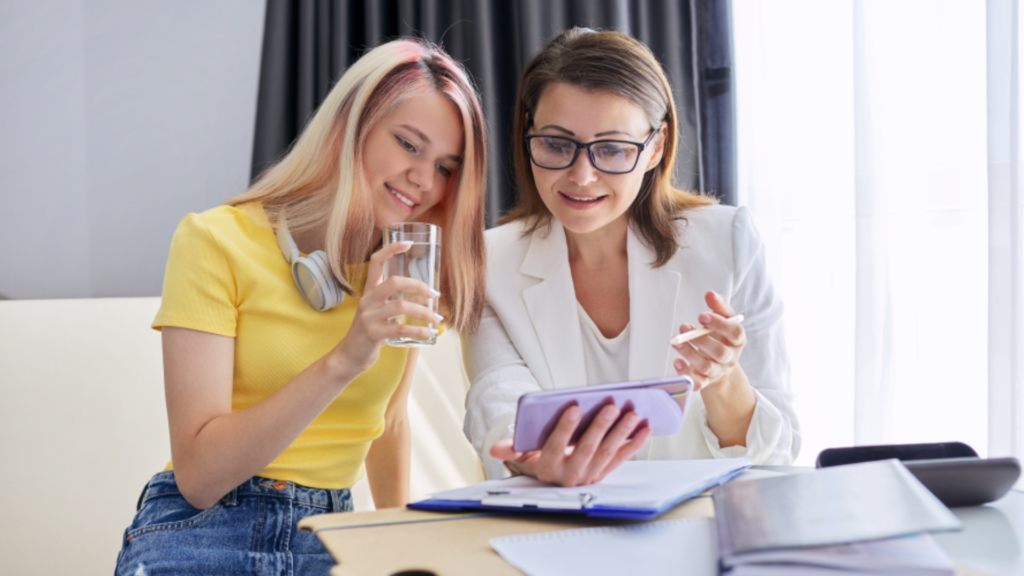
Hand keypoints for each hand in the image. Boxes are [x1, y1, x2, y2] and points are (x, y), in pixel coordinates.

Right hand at [333, 241, 440, 375]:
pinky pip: (400, 329)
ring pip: (401, 306)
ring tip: (437, 319)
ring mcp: (368, 317)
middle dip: (418, 285)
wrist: (349, 357)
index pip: (376, 262)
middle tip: (434, 294)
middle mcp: (367, 300)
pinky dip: (418, 330)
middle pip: (394, 282)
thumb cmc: (369, 333)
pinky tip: (429, 333)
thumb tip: (427, 298)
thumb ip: (398, 302)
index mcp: (369, 292)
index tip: (408, 243)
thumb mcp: (380, 313)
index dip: (391, 250)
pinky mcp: (373, 334)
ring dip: (424, 312)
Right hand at [489, 404, 652, 486]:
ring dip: (621, 433)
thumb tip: (495, 449)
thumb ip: (512, 449)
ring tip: (632, 414)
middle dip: (599, 427)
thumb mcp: (522, 455)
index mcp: (548, 467)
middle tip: (610, 406)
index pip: (556, 446)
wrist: (552, 478)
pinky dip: (634, 444)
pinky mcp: (605, 472)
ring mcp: (590, 475)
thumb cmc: (537, 457)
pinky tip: (645, 428)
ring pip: (607, 453)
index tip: (575, 407)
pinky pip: (622, 458)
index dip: (565, 428)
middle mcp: (570, 475)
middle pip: (586, 449)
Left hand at [672, 291, 746, 391]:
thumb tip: (711, 294)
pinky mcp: (705, 381)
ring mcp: (718, 371)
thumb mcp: (724, 320)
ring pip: (706, 366)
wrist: (721, 365)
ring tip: (676, 341)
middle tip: (684, 327)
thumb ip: (719, 306)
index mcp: (737, 341)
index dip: (719, 324)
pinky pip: (697, 382)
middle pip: (720, 353)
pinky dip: (686, 374)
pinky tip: (677, 362)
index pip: (734, 333)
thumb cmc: (721, 337)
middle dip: (701, 340)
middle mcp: (730, 358)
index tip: (701, 315)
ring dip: (689, 354)